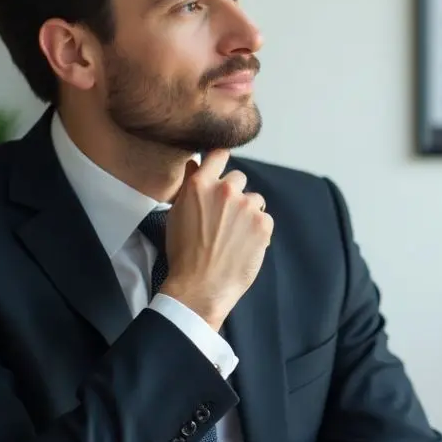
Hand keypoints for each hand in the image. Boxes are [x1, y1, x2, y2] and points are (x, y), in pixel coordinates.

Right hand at [158, 149, 273, 330]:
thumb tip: (196, 164)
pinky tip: (244, 246)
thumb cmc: (183, 254)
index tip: (223, 168)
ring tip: (234, 236)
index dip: (221, 160)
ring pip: (254, 199)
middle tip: (225, 218)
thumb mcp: (177, 215)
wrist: (199, 287)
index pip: (219, 154)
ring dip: (248, 213)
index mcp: (200, 185)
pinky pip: (265, 219)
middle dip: (234, 194)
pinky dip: (258, 231)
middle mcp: (225, 190)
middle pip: (239, 178)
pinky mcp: (263, 223)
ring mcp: (247, 206)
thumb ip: (190, 187)